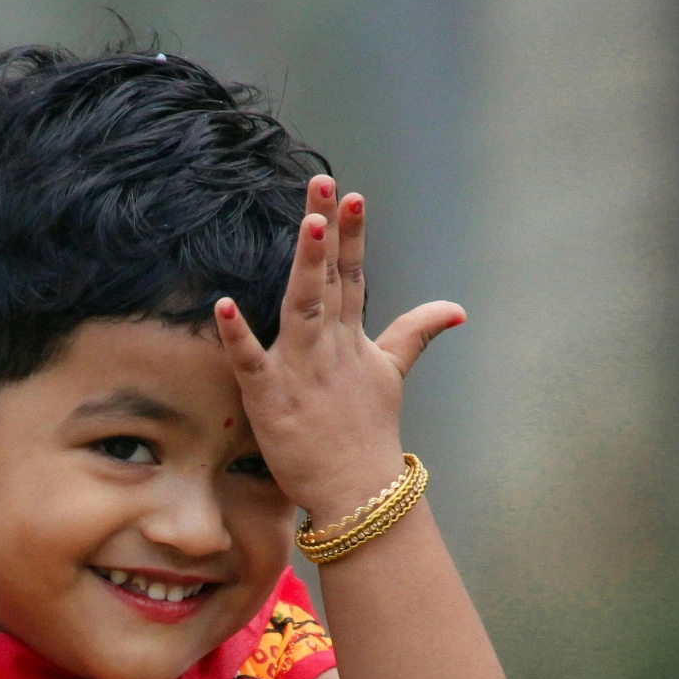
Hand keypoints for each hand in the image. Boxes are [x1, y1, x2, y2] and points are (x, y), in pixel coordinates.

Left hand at [212, 176, 463, 527]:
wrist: (360, 494)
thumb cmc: (369, 435)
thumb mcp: (391, 374)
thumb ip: (415, 333)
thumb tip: (456, 308)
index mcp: (351, 339)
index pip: (352, 276)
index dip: (351, 235)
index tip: (351, 194)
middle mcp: (329, 347)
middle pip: (329, 278)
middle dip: (328, 231)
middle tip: (324, 184)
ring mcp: (302, 371)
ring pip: (303, 307)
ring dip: (306, 266)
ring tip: (307, 225)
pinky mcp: (271, 399)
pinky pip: (250, 362)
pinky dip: (237, 336)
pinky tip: (222, 306)